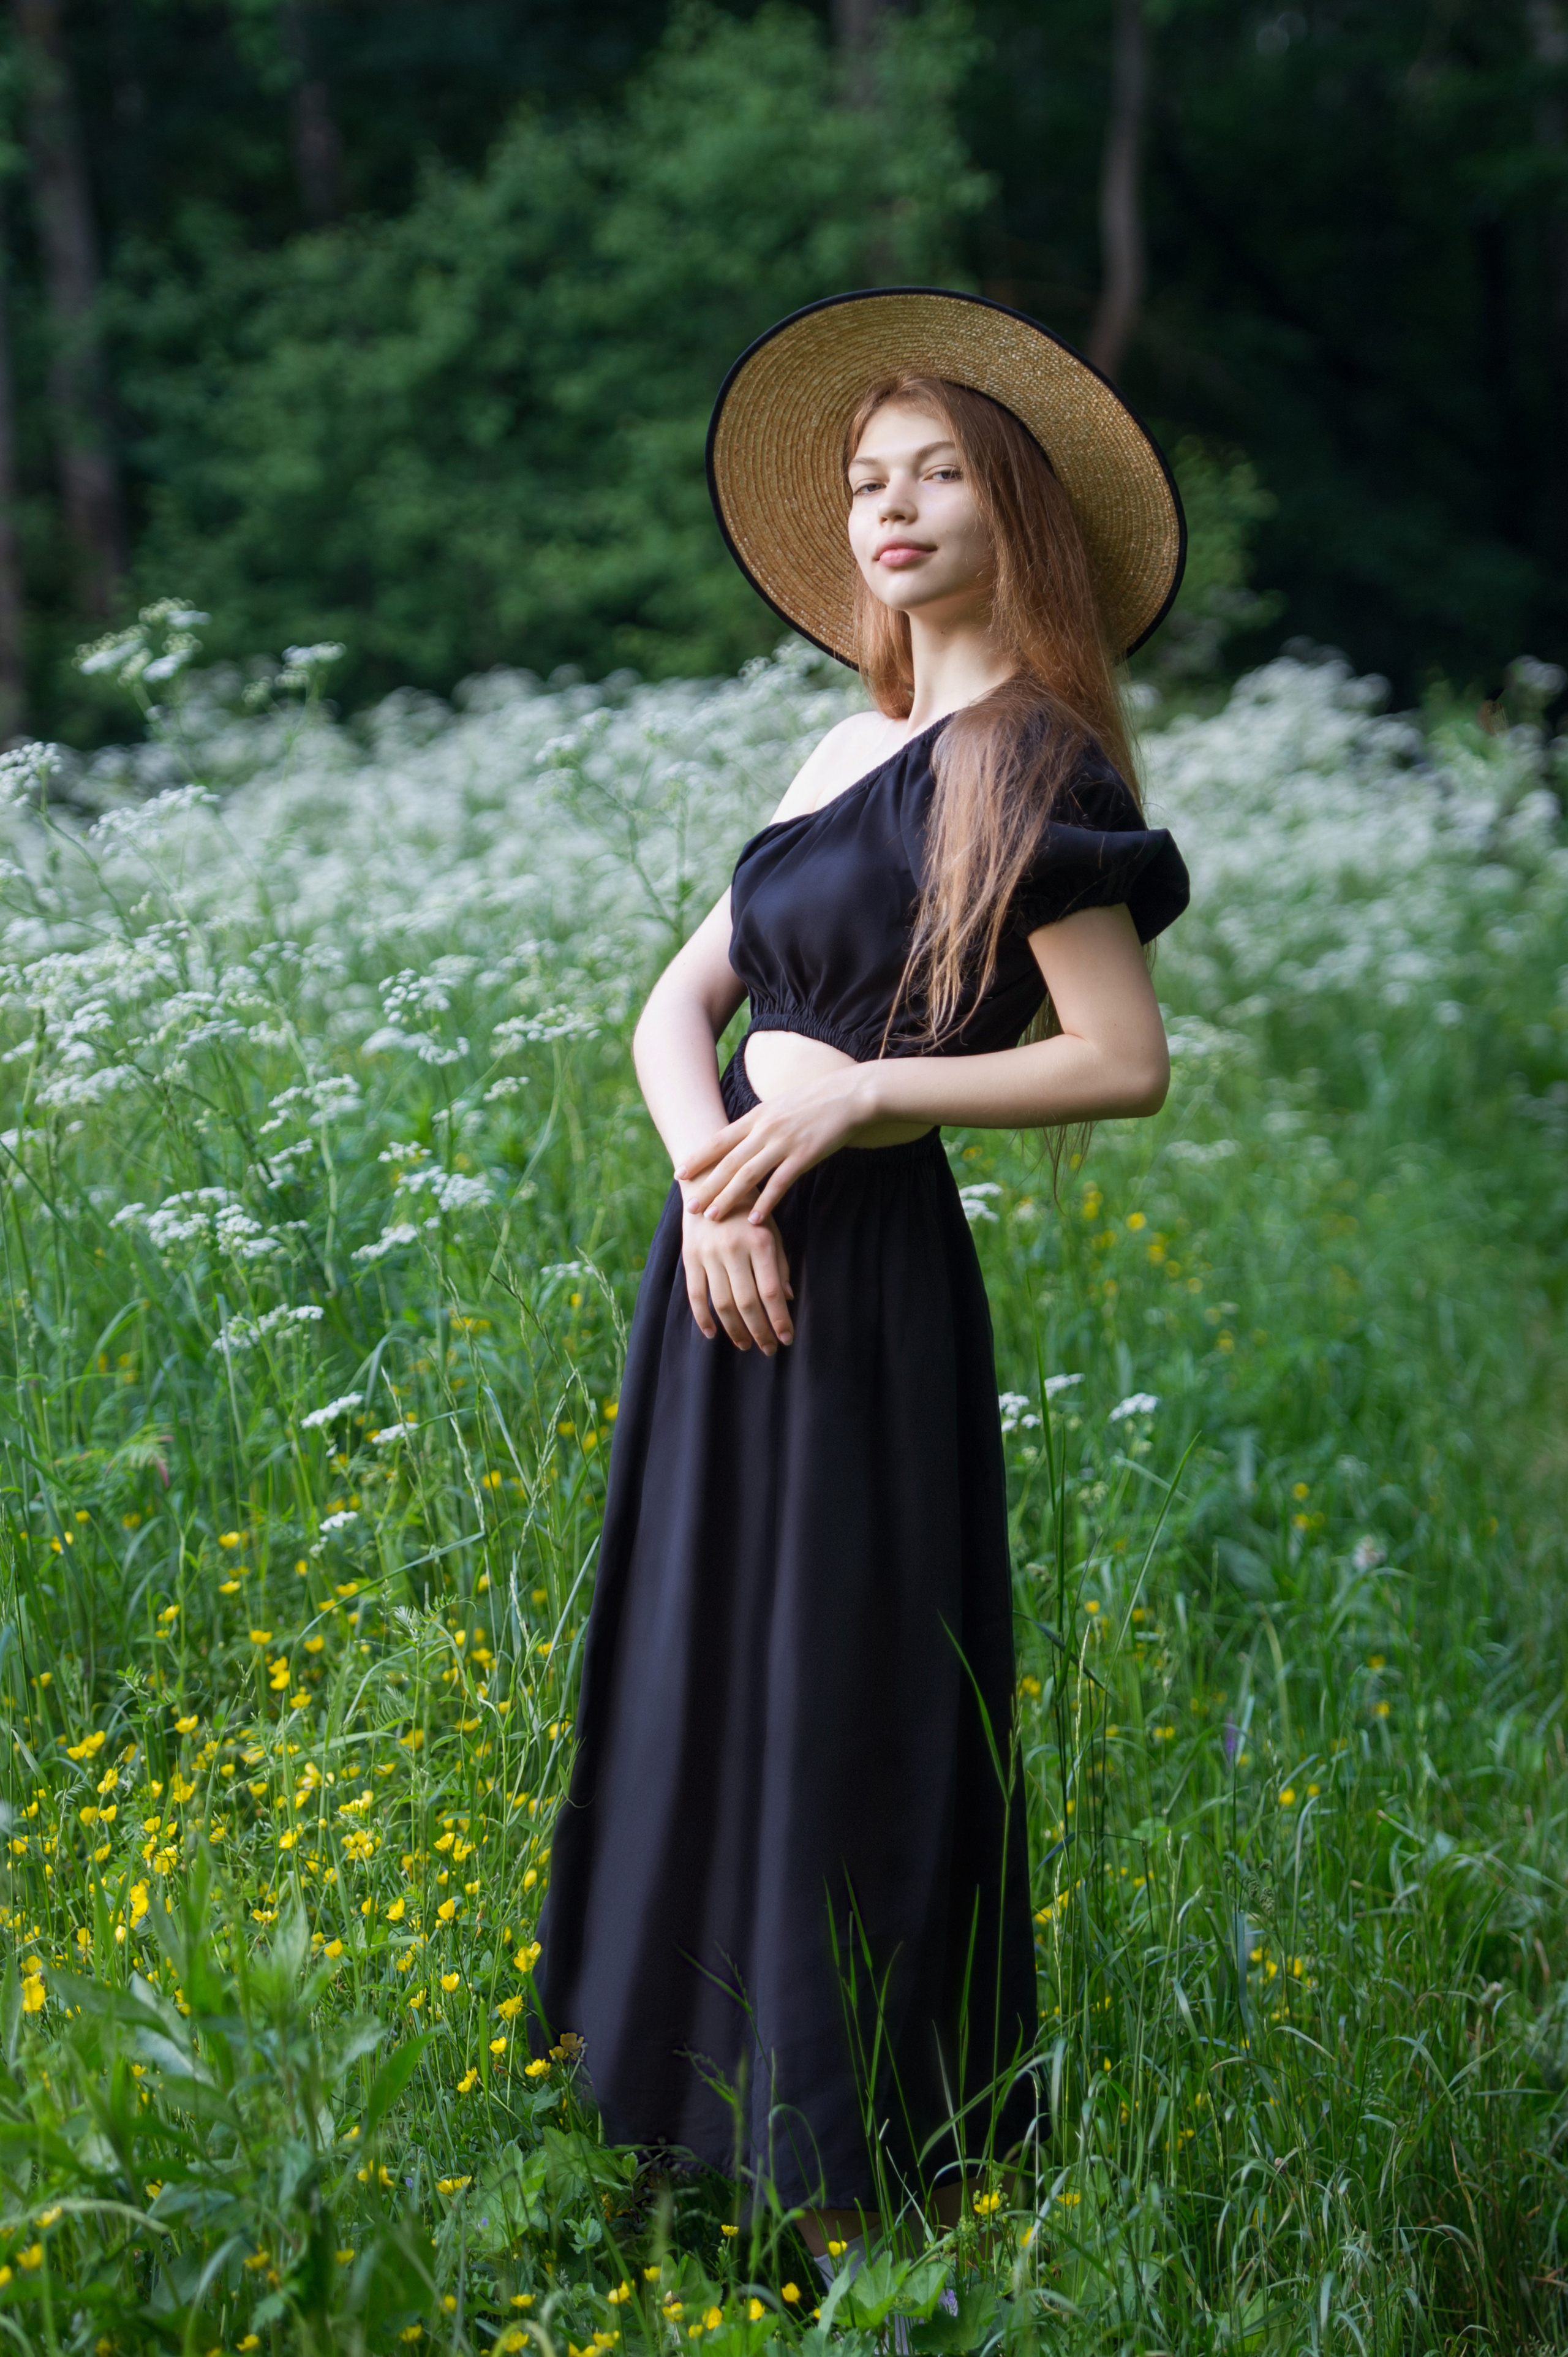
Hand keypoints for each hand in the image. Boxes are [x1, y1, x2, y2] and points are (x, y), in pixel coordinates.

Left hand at [675, 1068, 871, 1225]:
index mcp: (756, 1116)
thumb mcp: (779, 1106)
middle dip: (706, 1187)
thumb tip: (741, 1139)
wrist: (850, 1094)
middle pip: (728, 1162)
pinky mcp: (805, 1155)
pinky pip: (780, 1182)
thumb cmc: (816, 1101)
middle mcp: (765, 1129)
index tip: (679, 1174)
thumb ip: (759, 1124)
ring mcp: (784, 1142)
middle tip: (689, 1207)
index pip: (719, 1140)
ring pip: (748, 1175)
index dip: (698, 1159)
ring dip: (728, 1198)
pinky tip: (755, 1219)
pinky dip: (766, 1202)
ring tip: (713, 1217)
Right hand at [681, 1194, 794, 1352]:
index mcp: (760, 1242)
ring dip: (735, 1329)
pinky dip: (703, 1318)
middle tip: (768, 1349)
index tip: (786, 1339)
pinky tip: (713, 1334)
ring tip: (746, 1344)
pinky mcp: (690, 1257)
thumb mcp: (771, 1229)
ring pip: (722, 1303)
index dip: (779, 1319)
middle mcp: (734, 1249)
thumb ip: (779, 1264)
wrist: (709, 1182)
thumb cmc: (748, 1208)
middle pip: (747, 1302)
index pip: (771, 1291)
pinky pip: (695, 1294)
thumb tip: (787, 1299)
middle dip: (760, 1331)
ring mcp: (709, 1254)